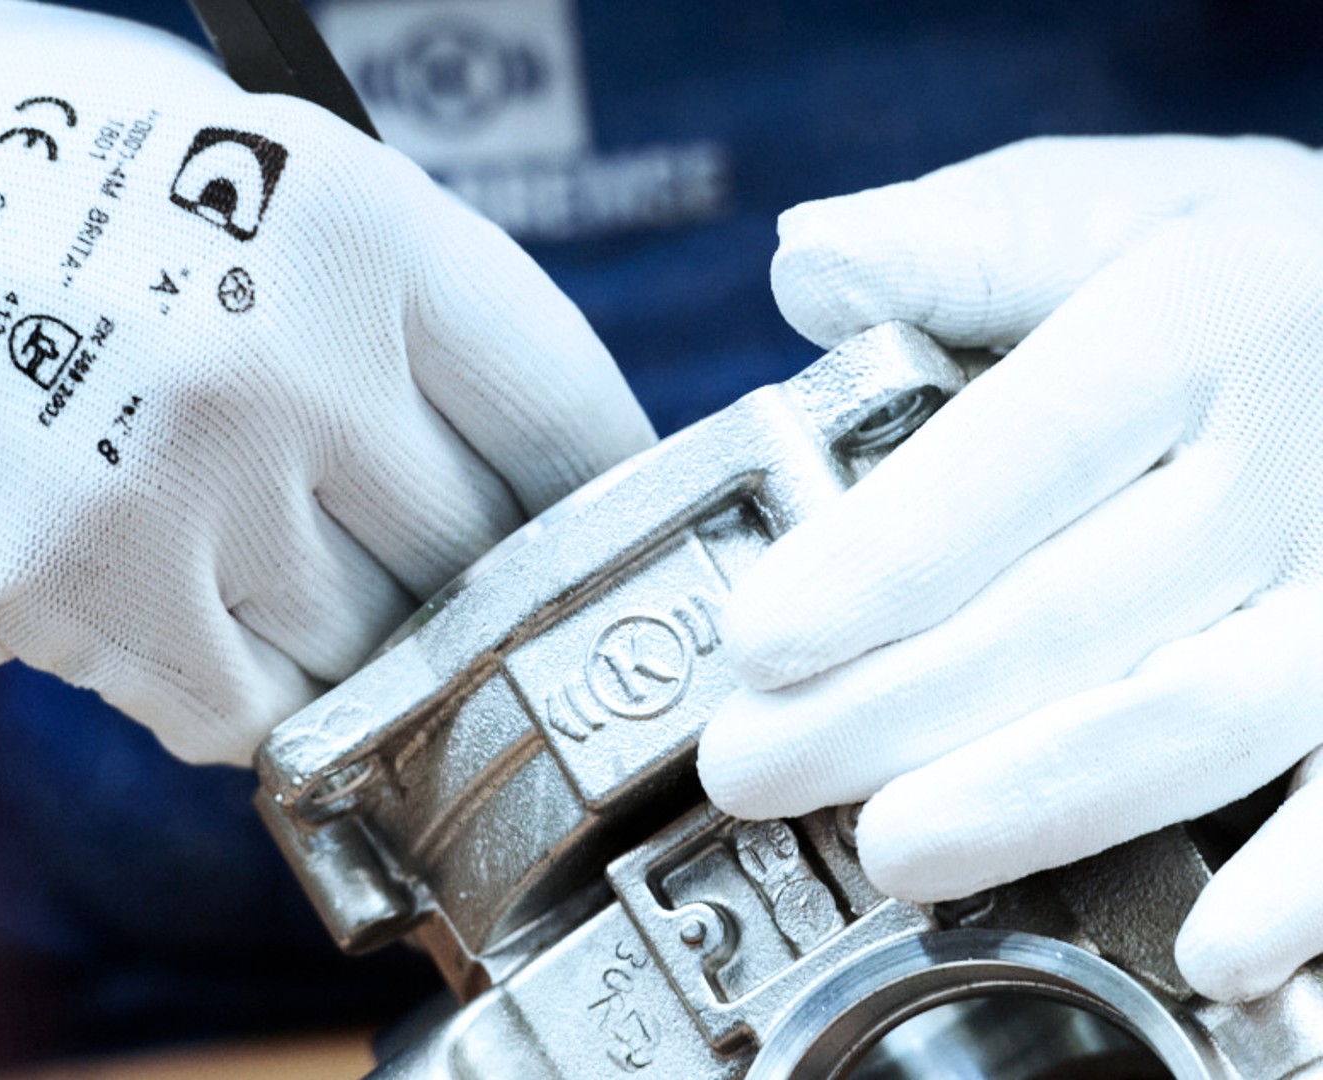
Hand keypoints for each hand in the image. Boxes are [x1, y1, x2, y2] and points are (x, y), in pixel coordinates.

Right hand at [0, 0, 651, 761]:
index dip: (596, 494)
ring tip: (267, 585)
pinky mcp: (71, 594)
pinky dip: (230, 690)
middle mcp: (293, 364)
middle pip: (474, 561)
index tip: (594, 538)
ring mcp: (183, 490)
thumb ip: (365, 283)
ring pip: (359, 657)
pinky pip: (230, 711)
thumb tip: (467, 422)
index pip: (561, 410)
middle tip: (439, 593)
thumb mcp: (224, 149)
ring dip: (341, 647)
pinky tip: (173, 615)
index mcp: (356, 222)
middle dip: (467, 587)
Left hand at [694, 135, 1322, 1000]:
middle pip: (1084, 602)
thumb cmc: (1246, 263)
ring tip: (894, 851)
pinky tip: (1215, 949)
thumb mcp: (1112, 202)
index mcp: (1198, 316)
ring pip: (1208, 712)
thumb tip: (808, 262)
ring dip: (1044, 798)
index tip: (763, 638)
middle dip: (901, 704)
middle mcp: (1293, 453)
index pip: (1023, 448)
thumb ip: (959, 242)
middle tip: (755, 767)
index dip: (889, 555)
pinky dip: (1306, 878)